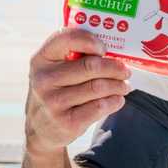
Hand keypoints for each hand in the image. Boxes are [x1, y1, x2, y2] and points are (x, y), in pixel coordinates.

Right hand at [25, 28, 130, 153]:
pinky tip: (117, 99)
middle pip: (91, 66)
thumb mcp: (54, 70)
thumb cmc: (56, 91)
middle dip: (115, 67)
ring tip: (124, 86)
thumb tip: (112, 49)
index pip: (67, 38)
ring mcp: (54, 102)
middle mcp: (44, 79)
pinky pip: (100, 106)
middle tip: (125, 70)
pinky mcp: (66, 122)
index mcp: (42, 59)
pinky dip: (115, 101)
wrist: (42, 129)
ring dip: (119, 85)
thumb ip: (74, 55)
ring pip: (99, 87)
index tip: (105, 49)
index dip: (91, 40)